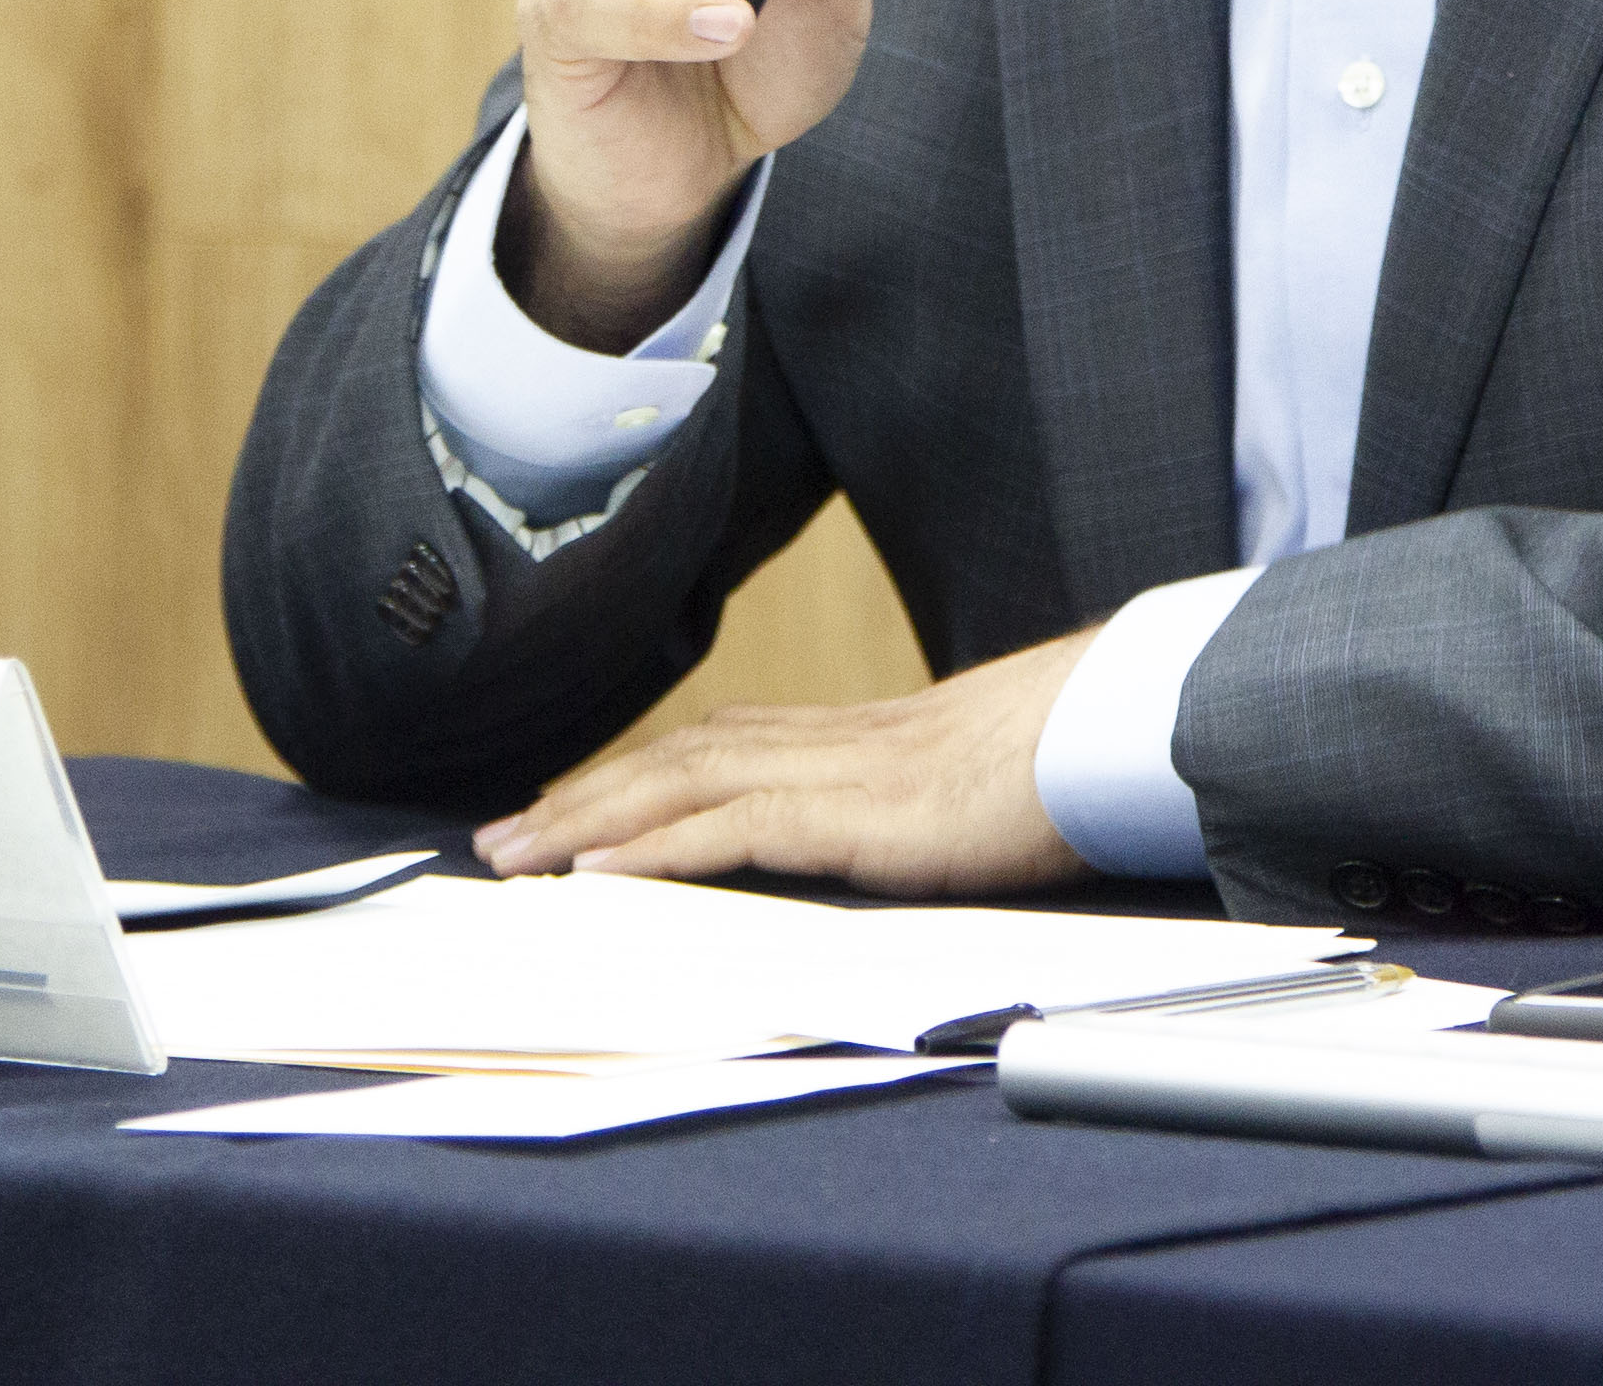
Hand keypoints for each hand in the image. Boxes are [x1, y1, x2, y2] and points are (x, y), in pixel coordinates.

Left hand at [467, 632, 1092, 896]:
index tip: (564, 806)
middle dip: (578, 799)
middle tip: (499, 839)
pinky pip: (728, 828)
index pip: (706, 749)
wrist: (1103, 732)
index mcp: (841, 737)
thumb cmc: (1046, 762)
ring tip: (518, 855)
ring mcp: (828, 772)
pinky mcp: (847, 814)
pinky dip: (653, 848)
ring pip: (677, 786)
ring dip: (587, 821)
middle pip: (669, 761)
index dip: (627, 777)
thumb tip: (873, 830)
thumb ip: (892, 802)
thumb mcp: (949, 785)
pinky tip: (598, 870)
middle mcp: (817, 742)